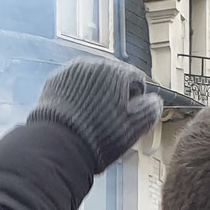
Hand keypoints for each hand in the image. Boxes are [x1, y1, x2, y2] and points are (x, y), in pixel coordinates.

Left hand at [28, 58, 162, 172]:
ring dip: (96, 96)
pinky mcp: (54, 81)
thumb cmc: (100, 137)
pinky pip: (72, 87)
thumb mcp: (134, 126)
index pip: (137, 79)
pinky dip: (76, 98)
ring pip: (92, 82)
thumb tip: (155, 101)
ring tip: (92, 120)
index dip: (137, 101)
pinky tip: (76, 117)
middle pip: (113, 79)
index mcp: (117, 71)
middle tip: (111, 121)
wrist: (59, 145)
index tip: (131, 117)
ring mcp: (71, 71)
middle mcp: (94, 64)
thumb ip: (150, 109)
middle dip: (115, 96)